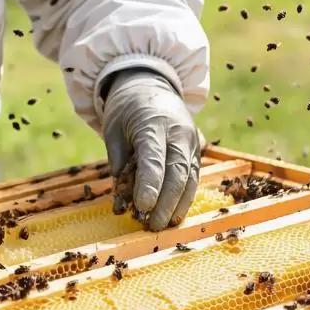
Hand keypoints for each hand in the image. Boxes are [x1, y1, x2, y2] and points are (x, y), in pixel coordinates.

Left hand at [101, 69, 202, 230]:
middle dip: (165, 202)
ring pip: (190, 177)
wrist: (150, 84)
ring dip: (178, 204)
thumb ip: (119, 163)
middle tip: (151, 226)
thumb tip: (123, 201)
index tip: (142, 207)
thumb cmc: (126, 109)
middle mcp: (178, 132)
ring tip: (164, 226)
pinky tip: (175, 214)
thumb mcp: (113, 130)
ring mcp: (191, 140)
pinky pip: (194, 176)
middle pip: (177, 171)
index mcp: (153, 122)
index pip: (154, 157)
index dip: (149, 184)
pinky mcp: (196, 150)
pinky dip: (185, 197)